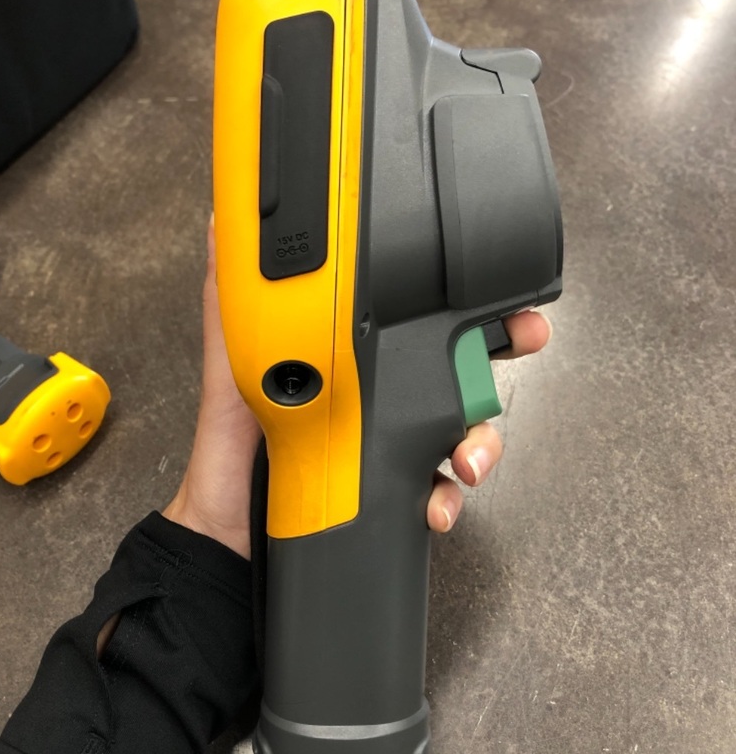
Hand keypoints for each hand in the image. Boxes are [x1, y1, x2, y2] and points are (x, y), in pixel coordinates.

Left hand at [164, 219, 552, 556]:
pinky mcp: (397, 490)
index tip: (503, 284)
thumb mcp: (231, 361)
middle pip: (465, 363)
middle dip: (506, 350)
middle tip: (527, 338)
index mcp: (356, 353)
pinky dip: (449, 500)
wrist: (227, 530)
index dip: (470, 298)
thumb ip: (234, 297)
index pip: (422, 315)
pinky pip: (445, 492)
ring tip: (464, 457)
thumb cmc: (230, 441)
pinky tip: (433, 507)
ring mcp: (394, 444)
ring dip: (482, 442)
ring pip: (469, 431)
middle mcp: (384, 394)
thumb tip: (226, 223)